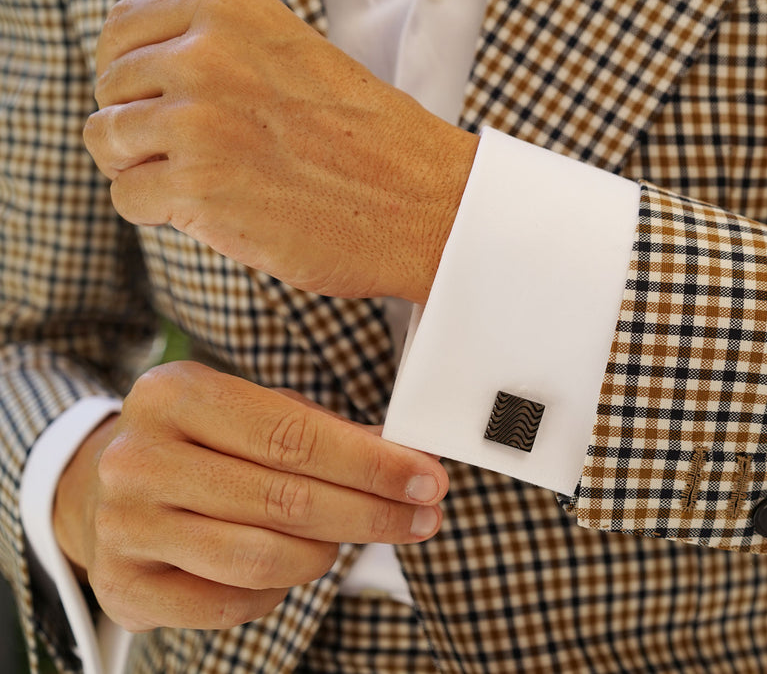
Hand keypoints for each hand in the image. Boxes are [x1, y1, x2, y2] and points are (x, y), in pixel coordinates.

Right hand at [52, 361, 447, 630]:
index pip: (293, 435)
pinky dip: (277, 591)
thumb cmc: (206, 443)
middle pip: (284, 500)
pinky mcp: (122, 584)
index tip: (428, 480)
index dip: (371, 464)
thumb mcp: (256, 413)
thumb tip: (411, 460)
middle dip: (370, 513)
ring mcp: (123, 524)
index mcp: (174, 394)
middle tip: (422, 518)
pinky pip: (230, 603)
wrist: (107, 486)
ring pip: (260, 557)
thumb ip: (328, 432)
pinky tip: (292, 567)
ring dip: (325, 554)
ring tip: (348, 539)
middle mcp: (138, 457)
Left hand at [83, 0, 478, 302]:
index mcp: (230, 10)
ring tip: (203, 184)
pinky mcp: (198, 187)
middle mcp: (205, 54)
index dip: (130, 74)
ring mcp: (197, 121)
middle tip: (196, 157)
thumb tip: (140, 78)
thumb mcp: (291, 57)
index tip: (158, 106)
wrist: (425, 202)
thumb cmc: (368, 140)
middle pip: (110, 88)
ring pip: (106, 141)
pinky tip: (212, 212)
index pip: (122, 29)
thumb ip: (219, 53)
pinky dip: (158, 212)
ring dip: (144, 170)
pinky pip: (126, 197)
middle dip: (140, 127)